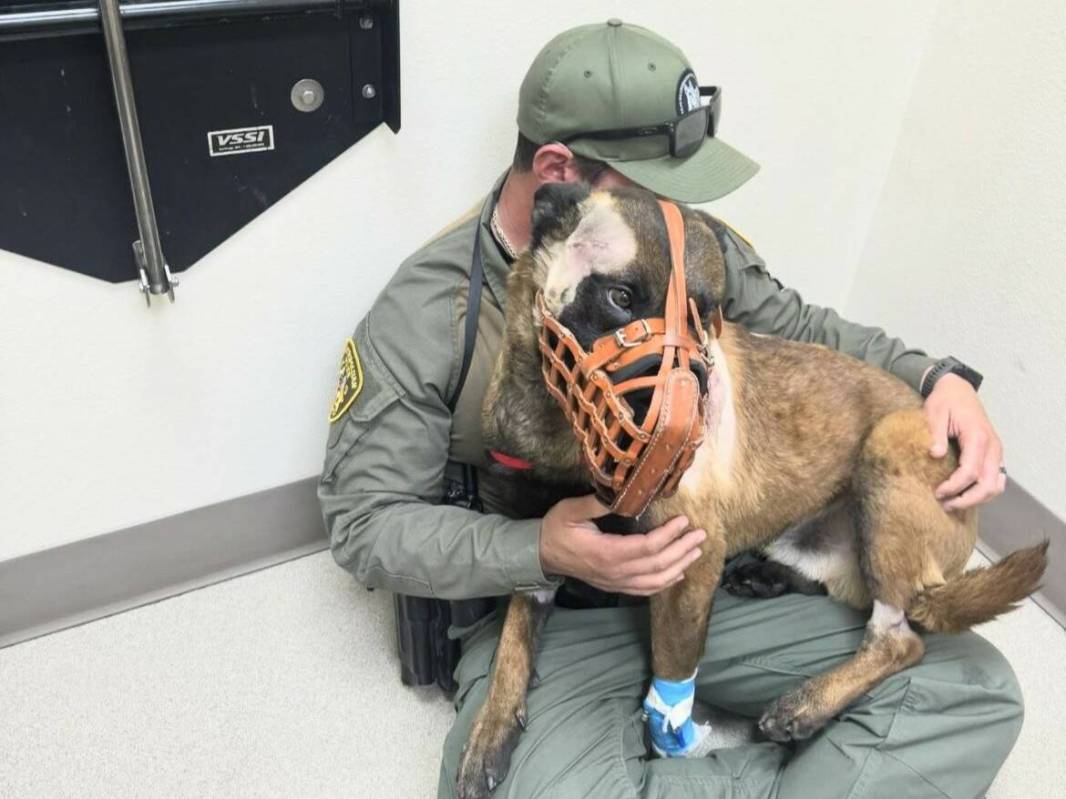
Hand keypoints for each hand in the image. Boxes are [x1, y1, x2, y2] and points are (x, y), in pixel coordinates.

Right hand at [539, 495, 705, 595]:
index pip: (647, 547)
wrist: (541, 554)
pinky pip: (645, 590)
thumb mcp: (571, 510)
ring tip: (695, 551)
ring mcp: (616, 583)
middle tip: (700, 535)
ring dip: (679, 566)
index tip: (684, 520)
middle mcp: (615, 572)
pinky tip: (678, 573)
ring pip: (655, 580)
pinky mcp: (615, 587)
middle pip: (657, 565)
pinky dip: (665, 583)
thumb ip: (595, 503)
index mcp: (606, 553)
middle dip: (682, 549)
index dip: (669, 535)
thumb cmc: (556, 529)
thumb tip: (620, 491)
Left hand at [924, 373, 1005, 509]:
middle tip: (944, 505)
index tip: (937, 493)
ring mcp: (996, 450)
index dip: (954, 486)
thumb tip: (935, 454)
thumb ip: (936, 434)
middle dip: (967, 499)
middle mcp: (992, 446)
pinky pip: (995, 479)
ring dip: (976, 499)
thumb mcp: (934, 412)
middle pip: (988, 484)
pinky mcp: (994, 454)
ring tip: (952, 503)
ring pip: (995, 485)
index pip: (970, 471)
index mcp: (977, 436)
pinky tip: (965, 495)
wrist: (958, 389)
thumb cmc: (945, 400)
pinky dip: (983, 491)